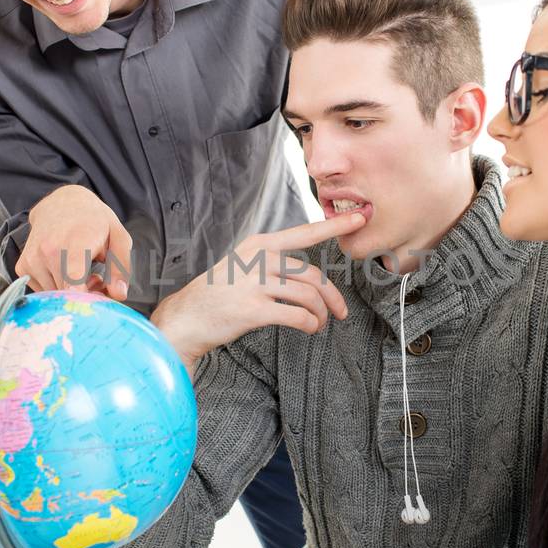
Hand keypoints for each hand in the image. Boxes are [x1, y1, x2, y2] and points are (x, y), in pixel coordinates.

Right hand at [18, 185, 131, 300]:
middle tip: (96, 281)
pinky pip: (41, 291)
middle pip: (67, 295)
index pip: (73, 281)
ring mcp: (33, 259)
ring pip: (54, 296)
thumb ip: (120, 268)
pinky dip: (54, 288)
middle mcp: (49, 250)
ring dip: (68, 292)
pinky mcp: (22, 266)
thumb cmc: (94, 221)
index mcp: (76, 243)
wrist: (62, 203)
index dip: (84, 299)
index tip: (95, 302)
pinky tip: (64, 272)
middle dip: (84, 296)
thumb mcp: (118, 237)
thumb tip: (118, 295)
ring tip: (80, 273)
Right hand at [152, 211, 364, 367]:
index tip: (360, 218)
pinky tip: (309, 329)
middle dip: (334, 296)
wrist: (187, 318)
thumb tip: (310, 272)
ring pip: (309, 296)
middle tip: (341, 312)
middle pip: (313, 275)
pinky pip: (297, 316)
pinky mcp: (252, 309)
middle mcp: (258, 259)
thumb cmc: (220, 293)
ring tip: (319, 323)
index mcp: (260, 245)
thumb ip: (273, 261)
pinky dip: (310, 325)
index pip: (305, 233)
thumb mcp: (243, 265)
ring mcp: (254, 283)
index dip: (335, 226)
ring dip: (322, 314)